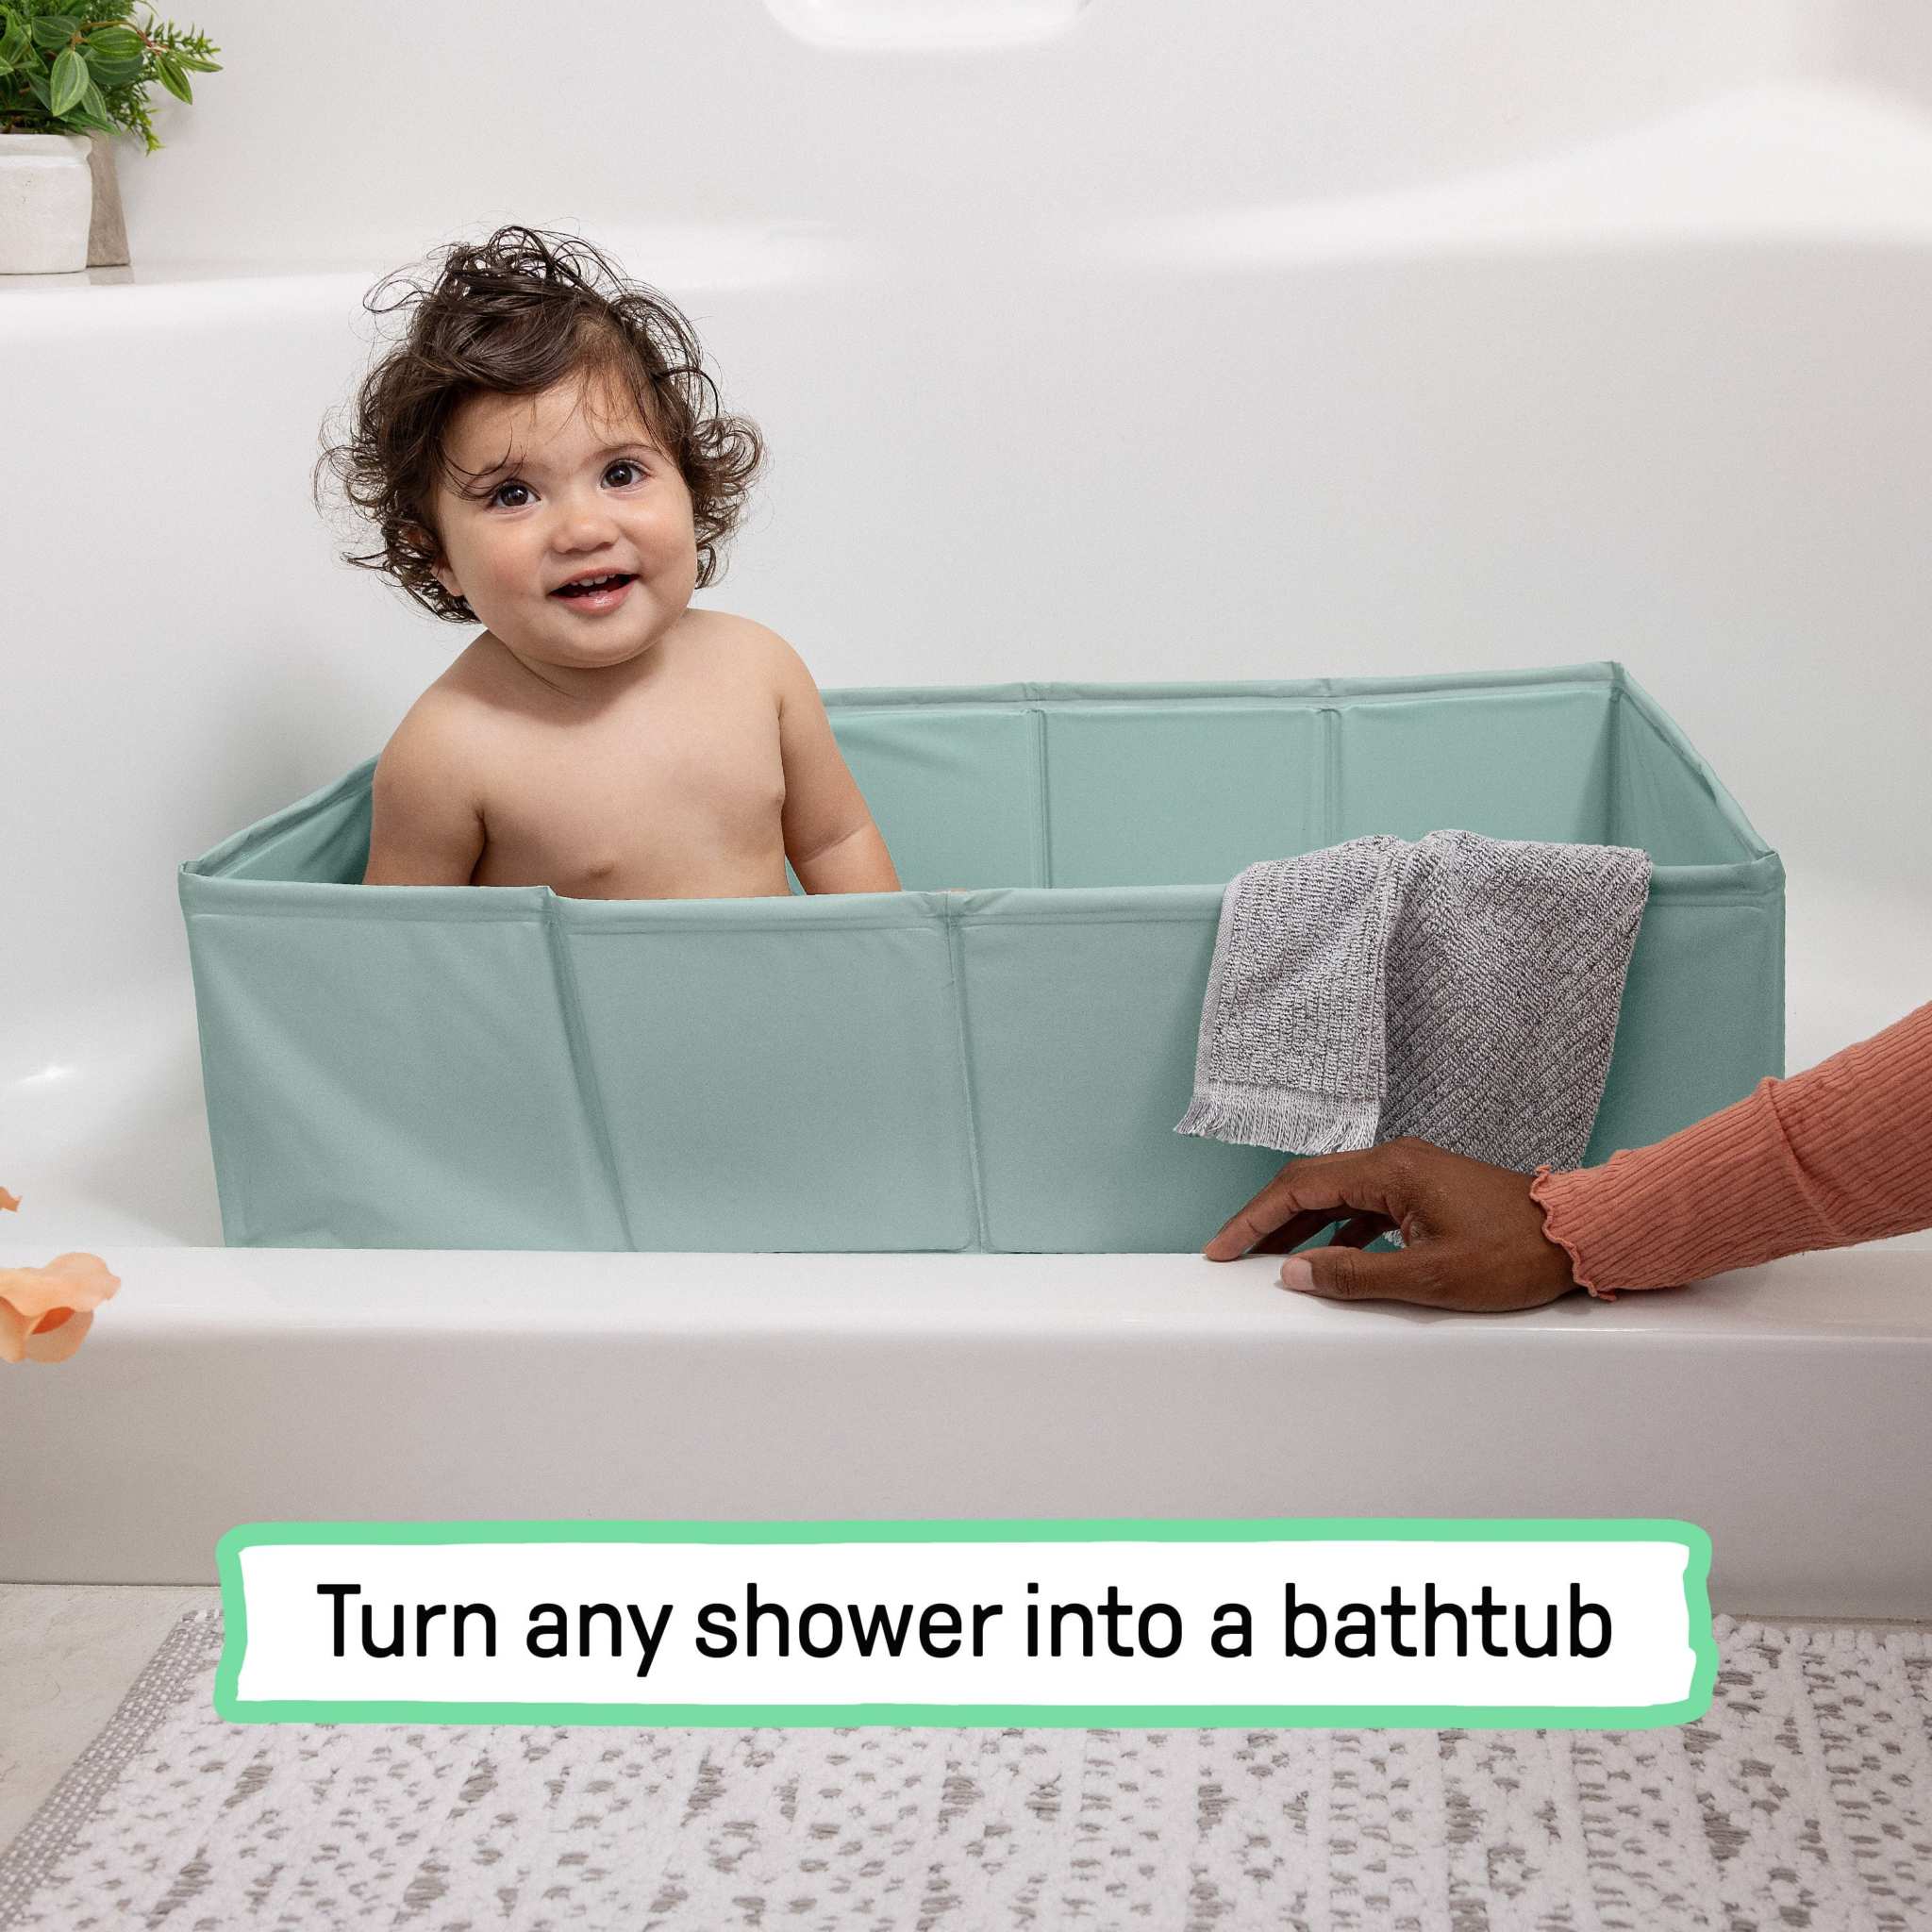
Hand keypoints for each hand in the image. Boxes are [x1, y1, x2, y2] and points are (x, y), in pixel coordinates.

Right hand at [1202, 1138, 1582, 1309]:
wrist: (1581, 1233)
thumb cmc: (1516, 1252)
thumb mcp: (1432, 1276)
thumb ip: (1357, 1275)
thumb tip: (1296, 1272)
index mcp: (1390, 1170)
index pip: (1298, 1187)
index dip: (1252, 1218)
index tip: (1222, 1247)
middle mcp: (1395, 1159)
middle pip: (1310, 1184)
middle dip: (1265, 1220)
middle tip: (1230, 1253)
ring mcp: (1411, 1172)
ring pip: (1336, 1195)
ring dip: (1299, 1226)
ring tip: (1270, 1261)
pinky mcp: (1425, 1188)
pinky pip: (1364, 1203)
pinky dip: (1336, 1228)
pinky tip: (1330, 1258)